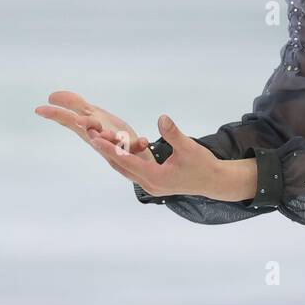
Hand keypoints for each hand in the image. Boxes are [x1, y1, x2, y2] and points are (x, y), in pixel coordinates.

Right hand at [35, 90, 154, 162]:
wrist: (134, 158)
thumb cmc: (109, 134)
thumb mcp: (91, 115)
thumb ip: (74, 104)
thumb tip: (51, 96)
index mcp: (88, 126)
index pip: (69, 119)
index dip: (55, 114)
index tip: (39, 108)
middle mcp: (99, 136)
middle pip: (89, 129)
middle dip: (84, 123)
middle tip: (78, 120)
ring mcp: (116, 144)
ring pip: (111, 141)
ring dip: (108, 138)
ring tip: (105, 134)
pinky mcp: (133, 148)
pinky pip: (136, 147)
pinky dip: (138, 144)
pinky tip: (143, 140)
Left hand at [86, 114, 250, 200]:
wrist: (213, 182)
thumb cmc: (202, 164)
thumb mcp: (189, 147)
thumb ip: (173, 133)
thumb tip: (161, 118)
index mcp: (155, 177)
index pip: (127, 161)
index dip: (110, 148)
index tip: (95, 138)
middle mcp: (149, 184)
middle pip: (121, 167)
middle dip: (106, 151)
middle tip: (90, 136)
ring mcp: (150, 186)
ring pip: (125, 170)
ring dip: (113, 156)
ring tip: (99, 141)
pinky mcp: (153, 183)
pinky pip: (132, 171)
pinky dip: (123, 160)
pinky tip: (118, 151)